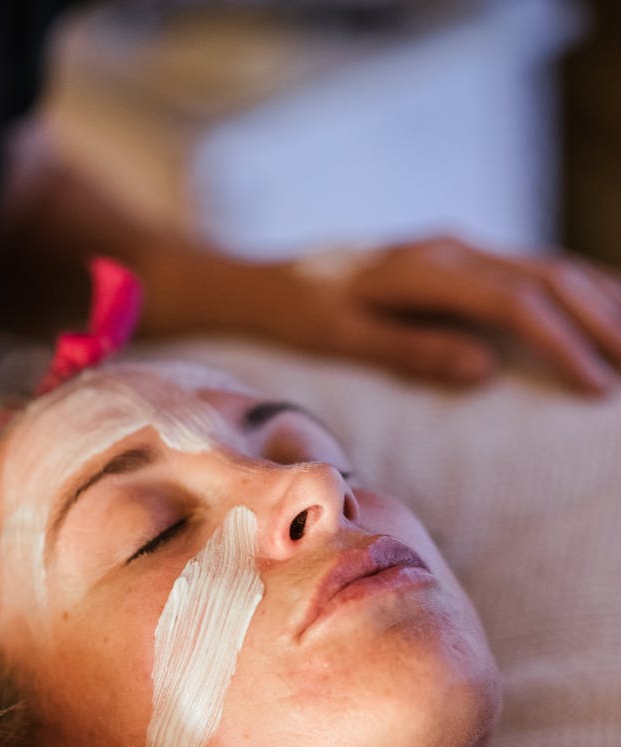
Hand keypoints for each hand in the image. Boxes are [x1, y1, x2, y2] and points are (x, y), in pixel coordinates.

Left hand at [264, 236, 620, 394]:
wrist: (272, 279)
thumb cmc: (303, 316)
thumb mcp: (344, 339)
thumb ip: (411, 350)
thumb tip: (485, 370)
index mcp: (425, 267)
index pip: (513, 301)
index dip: (561, 342)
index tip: (596, 385)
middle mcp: (452, 247)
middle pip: (548, 275)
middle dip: (601, 319)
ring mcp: (460, 247)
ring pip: (549, 264)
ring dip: (599, 300)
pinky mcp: (461, 257)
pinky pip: (532, 267)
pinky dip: (575, 288)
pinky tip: (604, 308)